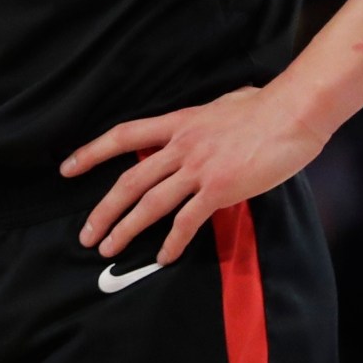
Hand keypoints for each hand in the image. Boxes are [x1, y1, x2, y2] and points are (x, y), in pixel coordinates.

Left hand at [59, 84, 327, 264]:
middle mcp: (181, 146)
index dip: (92, 152)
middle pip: (129, 180)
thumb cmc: (267, 106)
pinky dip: (172, 242)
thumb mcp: (225, 104)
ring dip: (125, 229)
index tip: (68, 168)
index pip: (124, 136)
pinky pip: (187, 221)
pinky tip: (162, 258)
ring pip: (149, 203)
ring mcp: (198, 168)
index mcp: (179, 123)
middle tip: (87, 234)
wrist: (293, 112)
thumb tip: (209, 123)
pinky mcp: (219, 188)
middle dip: (103, 210)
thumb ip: (207, 120)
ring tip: (108, 249)